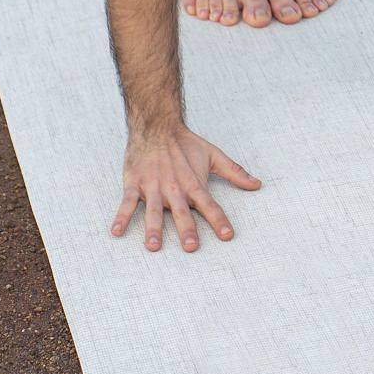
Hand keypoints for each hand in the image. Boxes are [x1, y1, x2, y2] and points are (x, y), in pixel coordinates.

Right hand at [110, 124, 260, 251]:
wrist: (157, 126)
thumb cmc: (186, 144)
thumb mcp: (213, 156)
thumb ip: (235, 172)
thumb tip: (257, 184)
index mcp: (193, 183)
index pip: (209, 205)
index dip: (219, 220)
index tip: (227, 235)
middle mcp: (174, 188)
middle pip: (182, 212)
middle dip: (187, 229)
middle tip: (191, 247)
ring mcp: (153, 186)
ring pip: (153, 210)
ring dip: (153, 228)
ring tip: (153, 246)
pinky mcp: (135, 184)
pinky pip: (127, 202)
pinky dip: (121, 216)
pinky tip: (117, 231)